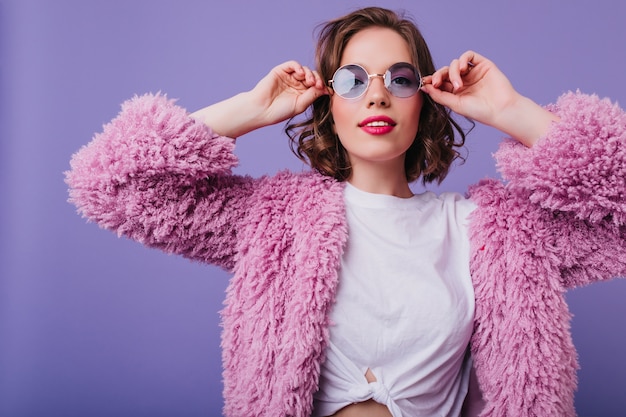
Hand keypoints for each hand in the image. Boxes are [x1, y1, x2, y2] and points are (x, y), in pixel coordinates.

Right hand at [250, 60, 329, 125]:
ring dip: (309, 74)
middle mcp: (297, 84)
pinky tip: (301, 73)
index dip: (322, 86)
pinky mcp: (281, 71)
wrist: (262, 110)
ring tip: (309, 82)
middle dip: (317, 79)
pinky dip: (298, 67)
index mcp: (302, 93)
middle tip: (318, 85)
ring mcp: (289, 77)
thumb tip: (328, 89)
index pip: (316, 85)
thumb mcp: (300, 104)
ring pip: (304, 70)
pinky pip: (292, 64)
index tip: (328, 90)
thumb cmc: (279, 111)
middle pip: (312, 76)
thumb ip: (313, 95)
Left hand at [421, 51, 558, 145]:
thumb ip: (439, 95)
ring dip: (452, 73)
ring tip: (459, 86)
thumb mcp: (455, 105)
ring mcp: (472, 73)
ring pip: (454, 64)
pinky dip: (462, 60)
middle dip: (438, 75)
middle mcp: (463, 81)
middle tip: (437, 83)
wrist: (500, 109)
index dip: (431, 80)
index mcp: (455, 92)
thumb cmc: (479, 111)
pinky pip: (468, 56)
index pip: (439, 82)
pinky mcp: (482, 65)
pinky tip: (462, 70)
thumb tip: (424, 87)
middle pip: (444, 71)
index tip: (424, 82)